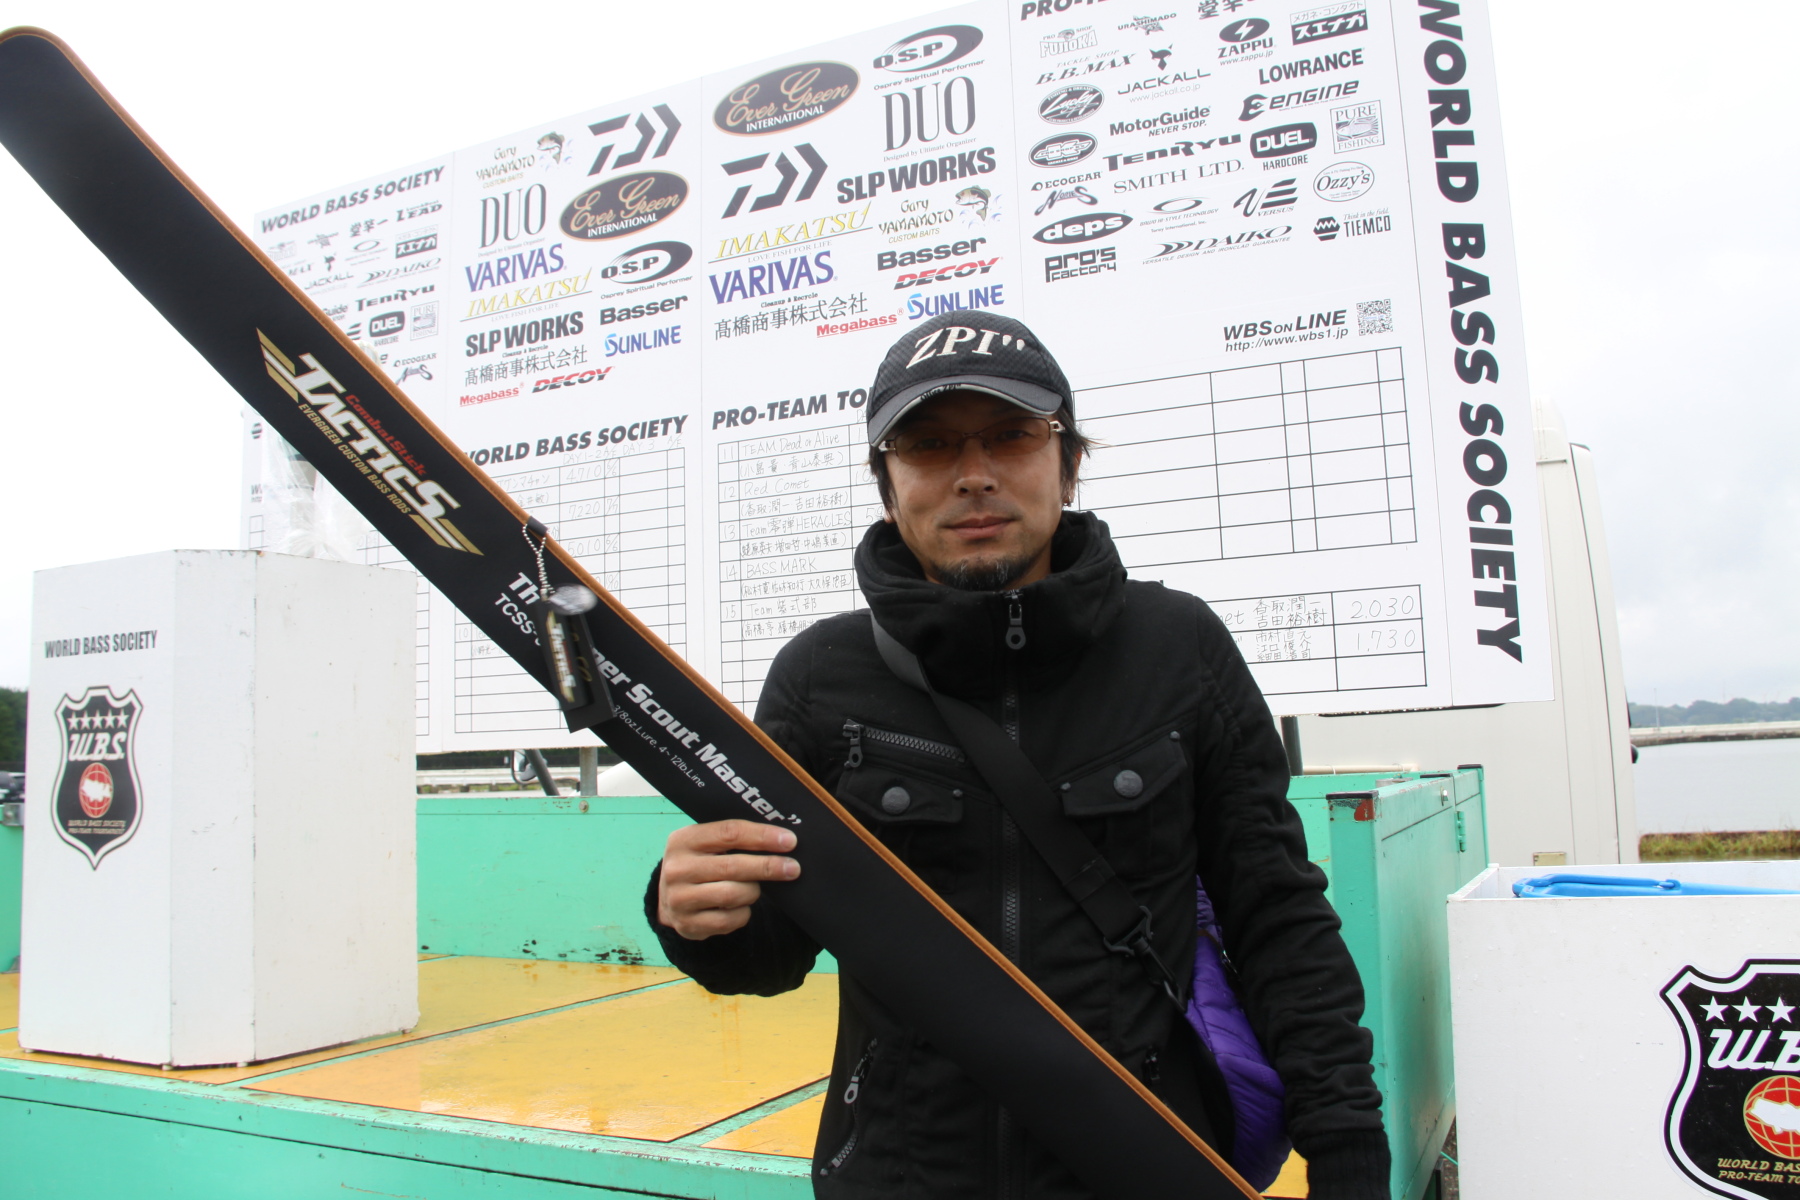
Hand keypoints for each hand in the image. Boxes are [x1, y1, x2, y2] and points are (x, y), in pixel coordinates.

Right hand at [657, 820, 799, 939]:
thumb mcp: (706, 844)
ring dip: (753, 891)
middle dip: (768, 867)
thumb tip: (782, 840)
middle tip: (793, 868)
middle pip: (734, 866)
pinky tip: (741, 907)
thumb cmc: (700, 864)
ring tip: (755, 888)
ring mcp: (680, 899)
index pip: (729, 832)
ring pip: (734, 894)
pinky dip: (744, 913)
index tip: (789, 841)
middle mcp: (677, 869)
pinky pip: (731, 920)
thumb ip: (735, 839)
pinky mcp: (688, 924)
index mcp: (683, 840)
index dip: (763, 836)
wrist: (670, 898)